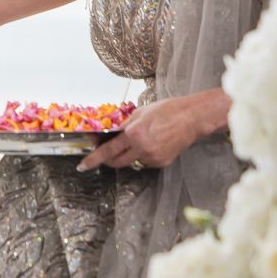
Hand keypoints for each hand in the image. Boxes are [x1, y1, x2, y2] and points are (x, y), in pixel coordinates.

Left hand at [78, 91, 225, 171]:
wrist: (193, 118)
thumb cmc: (168, 110)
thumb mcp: (140, 113)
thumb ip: (124, 126)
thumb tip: (110, 135)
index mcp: (134, 134)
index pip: (107, 150)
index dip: (93, 159)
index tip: (83, 166)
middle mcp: (142, 148)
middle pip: (116, 162)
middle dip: (108, 160)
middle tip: (105, 153)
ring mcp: (153, 157)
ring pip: (131, 161)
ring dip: (128, 154)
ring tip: (141, 139)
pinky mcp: (162, 163)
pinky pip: (145, 162)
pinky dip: (143, 155)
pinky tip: (153, 144)